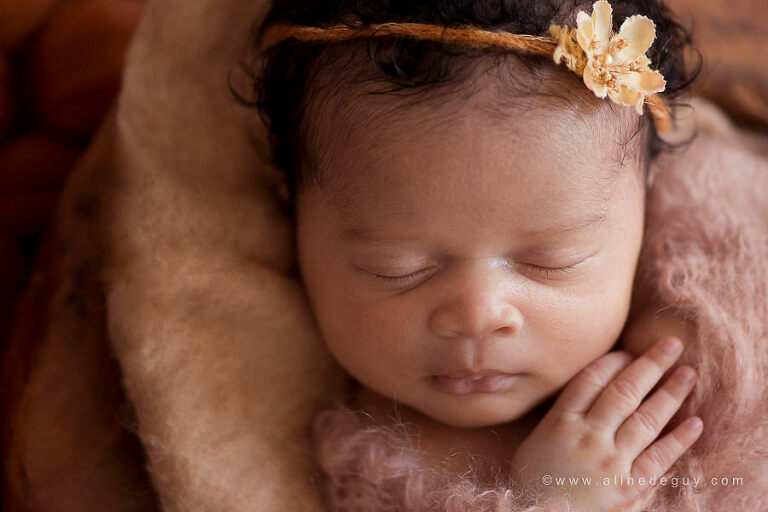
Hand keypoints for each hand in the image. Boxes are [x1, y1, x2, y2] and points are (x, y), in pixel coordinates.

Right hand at [510, 336, 702, 511]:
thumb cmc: (533, 481)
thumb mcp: (537, 440)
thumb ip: (562, 415)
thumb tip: (590, 390)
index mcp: (561, 422)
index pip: (592, 380)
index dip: (614, 362)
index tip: (630, 350)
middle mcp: (588, 436)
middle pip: (624, 391)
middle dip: (650, 364)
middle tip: (672, 344)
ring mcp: (610, 460)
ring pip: (646, 419)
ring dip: (670, 393)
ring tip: (688, 374)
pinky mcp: (628, 487)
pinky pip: (658, 458)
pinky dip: (678, 440)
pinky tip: (695, 423)